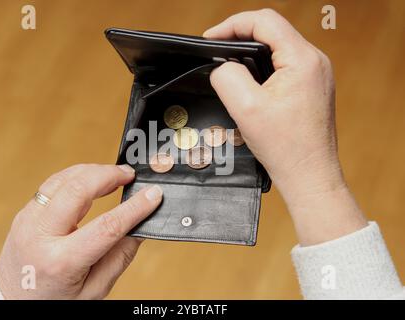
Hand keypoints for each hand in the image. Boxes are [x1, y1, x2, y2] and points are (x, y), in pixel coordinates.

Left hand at [0, 164, 162, 298]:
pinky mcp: (25, 212)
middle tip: (130, 175)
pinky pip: (53, 184)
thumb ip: (120, 257)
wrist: (12, 301)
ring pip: (63, 179)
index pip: (106, 226)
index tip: (153, 195)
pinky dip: (77, 176)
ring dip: (93, 171)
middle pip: (78, 189)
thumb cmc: (53, 301)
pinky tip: (92, 179)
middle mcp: (40, 235)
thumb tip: (140, 225)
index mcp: (61, 262)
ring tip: (115, 175)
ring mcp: (28, 220)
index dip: (134, 207)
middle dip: (109, 175)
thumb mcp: (93, 290)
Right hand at [205, 9, 366, 244]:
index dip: (232, 24)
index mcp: (303, 60)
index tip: (210, 38)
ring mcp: (316, 75)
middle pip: (272, 31)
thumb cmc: (286, 148)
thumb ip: (228, 77)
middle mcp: (315, 62)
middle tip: (215, 49)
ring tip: (228, 62)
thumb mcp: (246, 109)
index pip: (264, 21)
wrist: (310, 176)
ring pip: (278, 48)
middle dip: (240, 36)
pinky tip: (249, 80)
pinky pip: (284, 65)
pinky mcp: (312, 87)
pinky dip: (263, 67)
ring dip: (251, 52)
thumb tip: (222, 66)